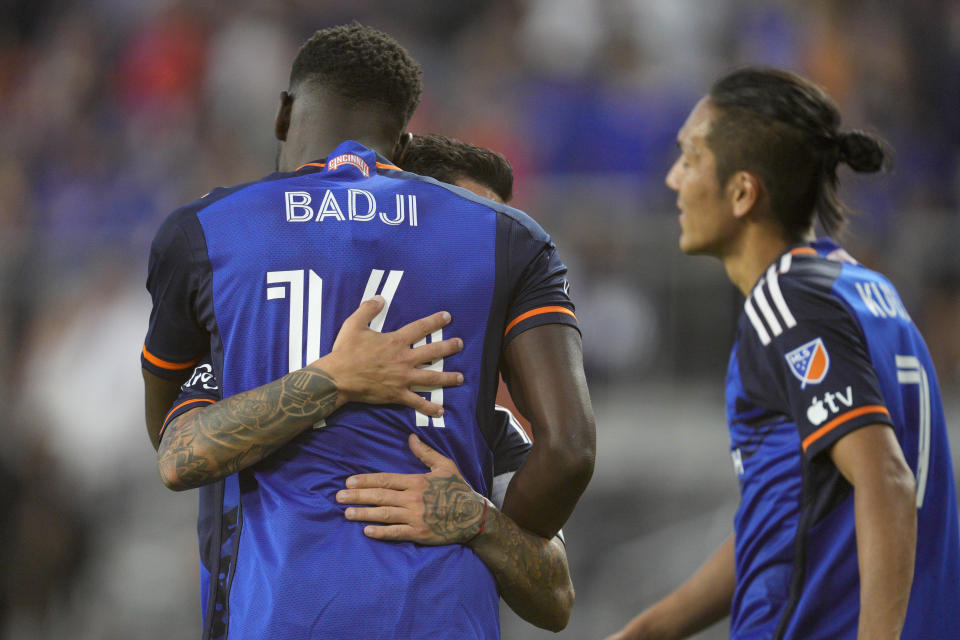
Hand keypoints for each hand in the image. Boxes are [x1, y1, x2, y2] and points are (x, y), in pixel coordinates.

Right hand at [322, 296, 463, 416]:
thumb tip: (380, 298)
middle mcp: (404, 359)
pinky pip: (417, 402)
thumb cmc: (346, 351)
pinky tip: (441, 411)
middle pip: (433, 352)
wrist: (338, 377)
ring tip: (461, 378)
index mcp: (396, 341)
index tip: (448, 317)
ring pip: (432, 378)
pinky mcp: (398, 394)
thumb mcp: (354, 324)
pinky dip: (429, 407)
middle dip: (449, 347)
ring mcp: (403, 378)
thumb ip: (368, 309)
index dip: (435, 321)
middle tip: (460, 344)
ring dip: (448, 378)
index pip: (421, 328)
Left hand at [336, 434, 486, 544]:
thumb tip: (410, 437)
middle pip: (380, 496)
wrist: (473, 516)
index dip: (366, 480)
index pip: (385, 479)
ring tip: (347, 513)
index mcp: (417, 481)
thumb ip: (425, 452)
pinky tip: (367, 531)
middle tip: (339, 497)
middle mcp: (413, 499)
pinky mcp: (419, 533)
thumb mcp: (445, 466)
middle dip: (357, 496)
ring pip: (384, 514)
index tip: (349, 481)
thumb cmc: (458, 489)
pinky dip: (380, 532)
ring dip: (363, 513)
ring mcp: (415, 517)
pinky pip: (396, 533)